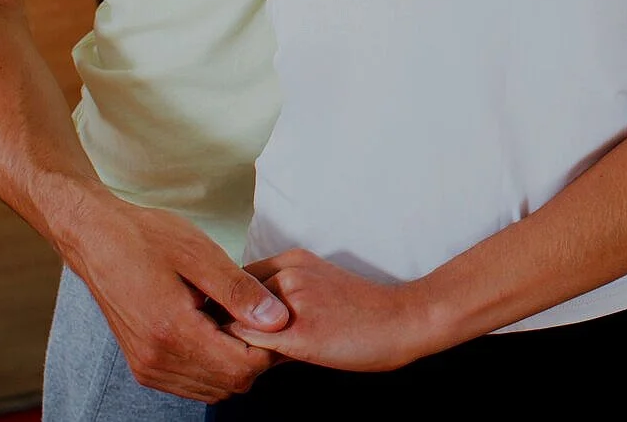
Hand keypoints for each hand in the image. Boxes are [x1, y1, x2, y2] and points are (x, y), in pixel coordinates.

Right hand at [57, 195, 285, 402]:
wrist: (97, 239)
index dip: (269, 345)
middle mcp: (156, 360)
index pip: (241, 367)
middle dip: (255, 354)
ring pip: (213, 389)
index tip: (274, 315)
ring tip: (234, 318)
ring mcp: (147, 367)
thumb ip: (239, 291)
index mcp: (171, 331)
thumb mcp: (200, 254)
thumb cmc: (146, 238)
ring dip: (234, 362)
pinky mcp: (144, 366)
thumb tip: (278, 319)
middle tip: (257, 313)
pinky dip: (213, 365)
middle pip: (230, 384)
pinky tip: (214, 329)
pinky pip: (192, 384)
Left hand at [229, 250, 442, 372]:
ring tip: (237, 360)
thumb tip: (245, 324)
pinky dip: (244, 357)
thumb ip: (281, 299)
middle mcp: (288, 274)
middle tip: (224, 348)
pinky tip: (252, 368)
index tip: (226, 326)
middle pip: (228, 300)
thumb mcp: (319, 287)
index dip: (226, 306)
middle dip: (222, 323)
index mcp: (292, 259)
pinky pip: (251, 346)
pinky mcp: (299, 333)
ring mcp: (293, 301)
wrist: (403, 319)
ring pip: (234, 323)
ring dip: (231, 342)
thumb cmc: (364, 311)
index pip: (234, 281)